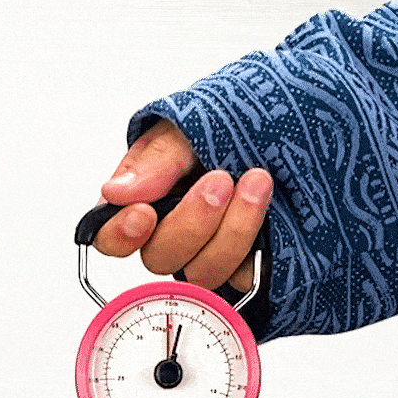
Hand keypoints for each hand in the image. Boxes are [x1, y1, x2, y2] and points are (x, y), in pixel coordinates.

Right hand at [95, 120, 271, 292]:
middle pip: (161, 259)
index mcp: (144, 199)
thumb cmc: (230, 121)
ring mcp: (209, 251)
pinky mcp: (245, 263)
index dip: (121, 235)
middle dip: (192, 223)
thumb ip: (154, 161)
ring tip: (256, 182)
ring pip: (204, 272)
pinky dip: (255, 243)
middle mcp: (173, 232)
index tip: (143, 214)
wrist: (286, 122)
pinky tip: (269, 209)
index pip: (111, 237)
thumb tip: (114, 193)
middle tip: (219, 180)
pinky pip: (243, 276)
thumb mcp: (186, 126)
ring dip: (231, 231)